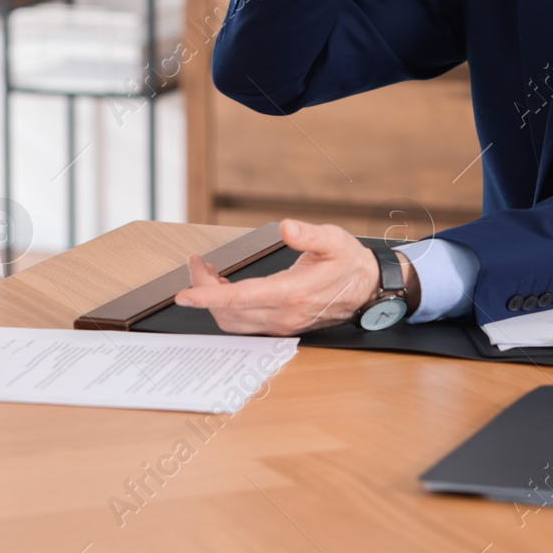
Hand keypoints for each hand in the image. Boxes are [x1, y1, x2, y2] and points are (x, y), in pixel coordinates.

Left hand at [171, 219, 381, 334]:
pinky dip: (227, 307)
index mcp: (293, 293)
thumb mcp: (334, 240)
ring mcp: (281, 324)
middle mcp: (284, 315)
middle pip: (229, 311)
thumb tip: (287, 227)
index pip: (241, 298)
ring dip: (213, 301)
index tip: (184, 293)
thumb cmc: (350, 264)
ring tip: (207, 274)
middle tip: (196, 264)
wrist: (368, 290)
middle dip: (203, 290)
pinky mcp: (280, 325)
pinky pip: (244, 322)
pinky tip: (225, 287)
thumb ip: (309, 235)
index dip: (208, 296)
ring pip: (233, 321)